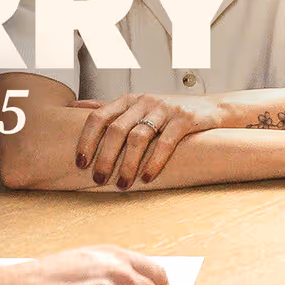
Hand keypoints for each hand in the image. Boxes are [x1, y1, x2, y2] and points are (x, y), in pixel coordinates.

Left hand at [73, 93, 224, 187]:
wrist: (210, 109)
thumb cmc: (166, 113)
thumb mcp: (135, 106)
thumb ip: (107, 107)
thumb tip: (73, 105)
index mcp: (127, 100)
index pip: (98, 117)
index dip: (86, 140)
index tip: (80, 163)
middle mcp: (143, 101)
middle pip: (116, 129)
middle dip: (104, 157)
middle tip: (98, 179)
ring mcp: (164, 109)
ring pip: (138, 137)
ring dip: (127, 164)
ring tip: (122, 184)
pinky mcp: (184, 119)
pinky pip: (165, 142)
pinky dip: (154, 161)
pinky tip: (147, 178)